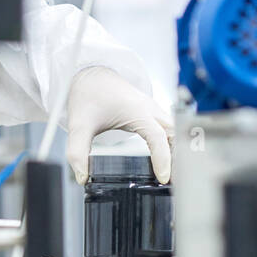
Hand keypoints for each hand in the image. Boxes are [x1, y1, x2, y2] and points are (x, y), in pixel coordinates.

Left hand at [64, 66, 172, 185]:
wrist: (90, 75)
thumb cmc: (89, 94)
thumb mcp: (79, 125)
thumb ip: (77, 152)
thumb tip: (82, 176)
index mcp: (137, 111)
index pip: (158, 137)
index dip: (163, 159)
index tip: (164, 178)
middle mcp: (150, 109)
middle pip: (175, 134)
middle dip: (178, 157)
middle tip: (175, 181)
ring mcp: (152, 109)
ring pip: (175, 131)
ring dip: (177, 150)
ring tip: (174, 174)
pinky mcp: (151, 113)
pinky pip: (169, 128)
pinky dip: (172, 144)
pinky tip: (167, 159)